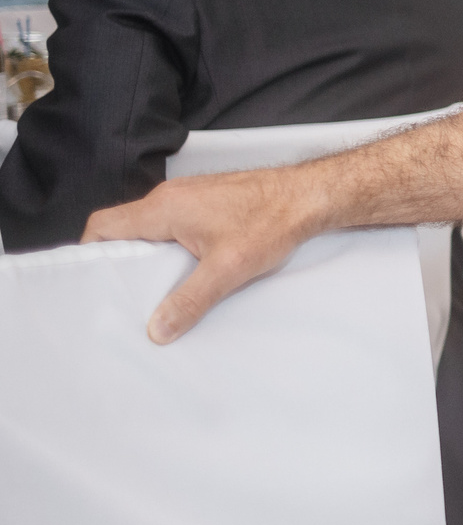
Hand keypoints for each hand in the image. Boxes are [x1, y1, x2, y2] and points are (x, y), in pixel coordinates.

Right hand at [84, 167, 329, 343]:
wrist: (310, 196)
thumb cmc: (273, 221)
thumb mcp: (228, 269)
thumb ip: (190, 300)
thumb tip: (158, 329)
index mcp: (163, 208)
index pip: (103, 226)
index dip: (90, 253)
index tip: (92, 282)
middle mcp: (170, 197)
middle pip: (124, 228)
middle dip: (120, 260)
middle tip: (125, 294)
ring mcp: (189, 197)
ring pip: (150, 227)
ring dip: (148, 255)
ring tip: (155, 288)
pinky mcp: (207, 202)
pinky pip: (173, 224)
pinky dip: (170, 246)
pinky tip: (186, 269)